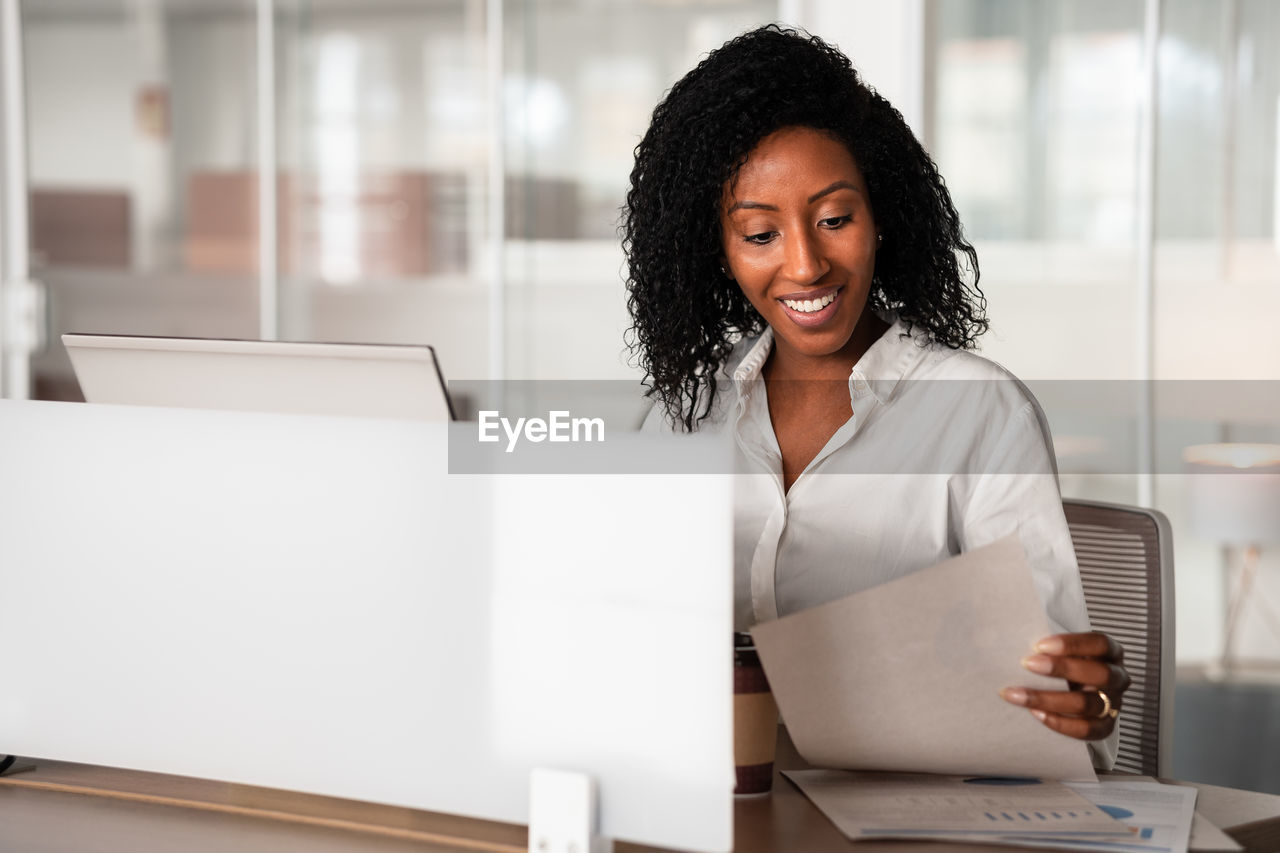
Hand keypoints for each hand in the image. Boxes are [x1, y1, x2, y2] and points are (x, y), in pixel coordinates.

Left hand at [999, 632, 1129, 740]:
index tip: (1040, 645)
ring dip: (1048, 699)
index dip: (1072, 644)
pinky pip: (1086, 730)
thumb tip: (1014, 640)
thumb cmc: (1065, 663)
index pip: (1100, 644)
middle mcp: (1117, 678)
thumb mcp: (1064, 650)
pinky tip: (1034, 713)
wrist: (1074, 691)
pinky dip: (1059, 722)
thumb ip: (1051, 646)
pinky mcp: (1104, 727)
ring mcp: (1113, 704)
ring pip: (1086, 703)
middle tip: (1027, 664)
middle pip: (1099, 674)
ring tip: (1017, 694)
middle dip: (1061, 668)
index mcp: (1111, 653)